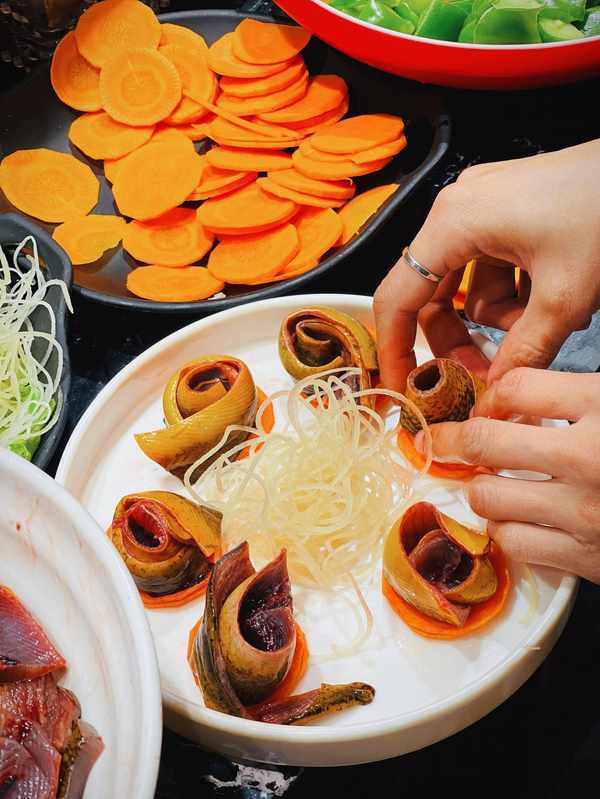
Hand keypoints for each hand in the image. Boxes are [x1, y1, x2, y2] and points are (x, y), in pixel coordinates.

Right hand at [374, 139, 599, 391]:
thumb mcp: (565, 298)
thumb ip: (523, 354)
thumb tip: (495, 397)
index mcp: (454, 223)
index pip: (397, 298)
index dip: (393, 350)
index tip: (400, 389)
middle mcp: (456, 210)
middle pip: (429, 293)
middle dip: (456, 339)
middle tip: (482, 375)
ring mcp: (481, 205)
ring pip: (465, 284)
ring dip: (496, 318)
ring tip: (539, 327)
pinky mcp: (505, 208)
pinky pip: (490, 265)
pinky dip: (513, 292)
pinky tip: (549, 298)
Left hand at [414, 368, 599, 582]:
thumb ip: (573, 398)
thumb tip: (516, 401)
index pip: (515, 388)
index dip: (490, 396)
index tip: (485, 406)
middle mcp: (587, 456)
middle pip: (484, 442)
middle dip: (450, 441)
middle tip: (437, 441)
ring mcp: (583, 511)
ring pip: (487, 497)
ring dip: (481, 490)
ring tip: (495, 485)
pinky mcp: (585, 557)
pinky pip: (513, 542)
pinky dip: (505, 530)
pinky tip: (519, 520)